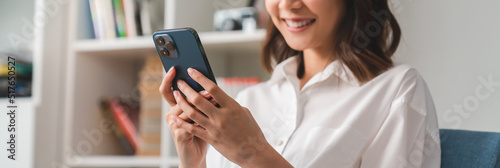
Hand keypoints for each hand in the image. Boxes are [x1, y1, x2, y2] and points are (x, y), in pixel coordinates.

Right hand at [160, 67, 207, 167]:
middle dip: (192, 89)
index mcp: (175, 108)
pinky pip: (190, 122)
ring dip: (199, 101)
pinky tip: (211, 113)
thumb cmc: (201, 134)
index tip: (174, 68)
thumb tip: (211, 85)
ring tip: (211, 96)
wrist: (196, 156)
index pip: (168, 90)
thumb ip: (202, 102)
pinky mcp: (180, 134)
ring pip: (186, 109)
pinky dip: (201, 116)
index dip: (168, 79)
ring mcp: (174, 125)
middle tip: (203, 83)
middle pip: (178, 97)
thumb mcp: (201, 115)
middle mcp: (172, 114)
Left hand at [171, 68, 292, 166]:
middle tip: (180, 82)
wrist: (254, 152)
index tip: (191, 71)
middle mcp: (222, 116)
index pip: (213, 88)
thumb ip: (229, 104)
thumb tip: (217, 98)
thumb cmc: (251, 131)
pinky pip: (193, 129)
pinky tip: (175, 118)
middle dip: (187, 89)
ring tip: (176, 95)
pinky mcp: (211, 139)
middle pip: (199, 99)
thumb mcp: (243, 112)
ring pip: (193, 113)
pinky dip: (182, 122)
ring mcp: (215, 128)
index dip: (200, 78)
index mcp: (232, 106)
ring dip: (182, 102)